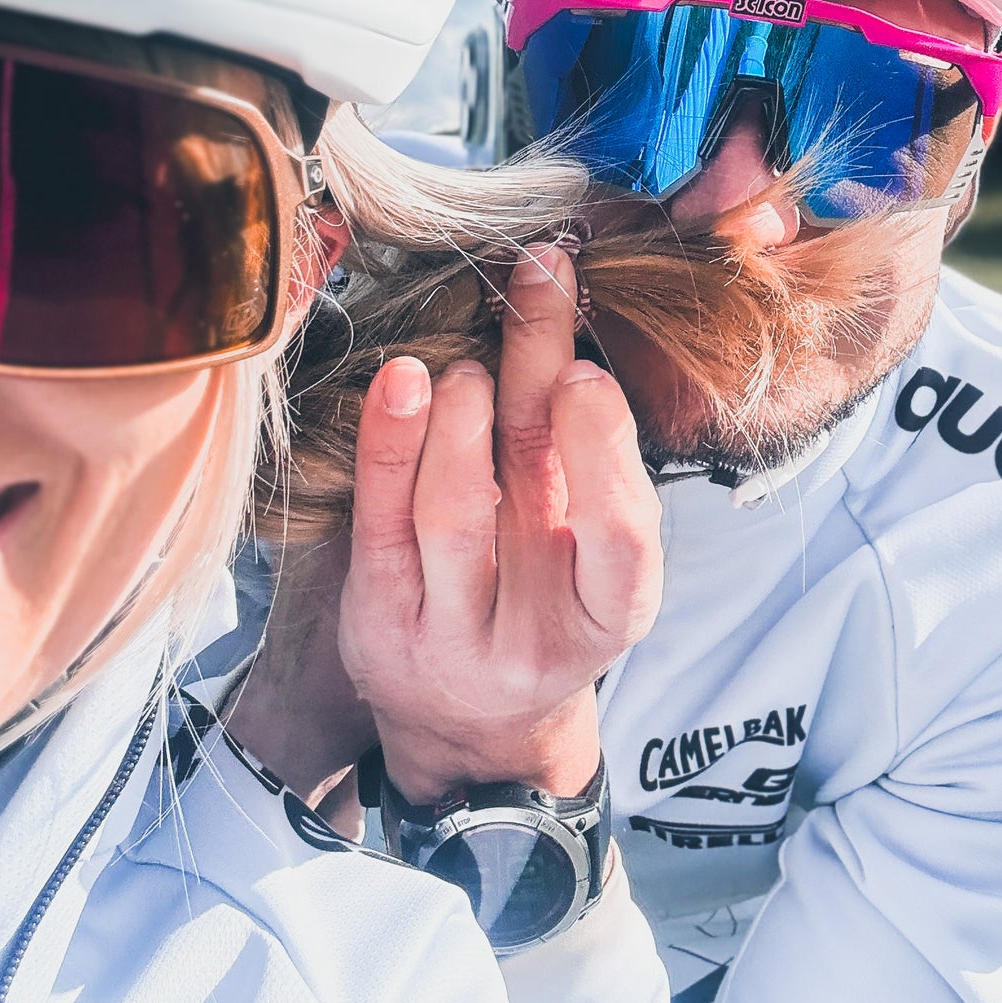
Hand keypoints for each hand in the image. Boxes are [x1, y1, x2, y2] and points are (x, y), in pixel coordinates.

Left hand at [338, 245, 662, 802]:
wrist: (471, 723)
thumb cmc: (544, 601)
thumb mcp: (591, 548)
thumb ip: (588, 455)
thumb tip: (567, 308)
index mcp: (614, 607)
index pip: (622, 535)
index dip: (603, 449)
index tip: (584, 371)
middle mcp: (535, 632)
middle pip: (532, 488)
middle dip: (534, 366)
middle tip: (536, 278)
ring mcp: (450, 633)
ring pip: (449, 512)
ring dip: (458, 413)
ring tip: (468, 362)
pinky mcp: (379, 619)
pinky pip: (379, 521)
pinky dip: (389, 440)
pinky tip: (399, 380)